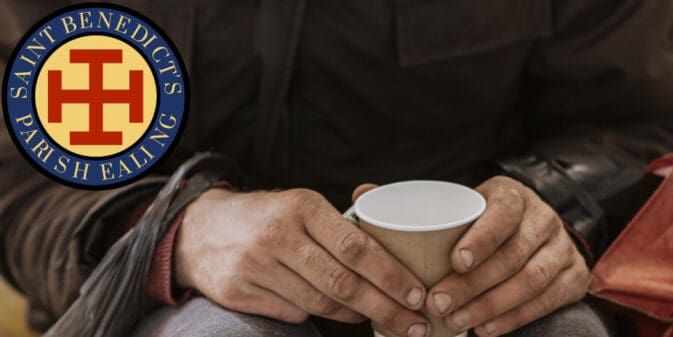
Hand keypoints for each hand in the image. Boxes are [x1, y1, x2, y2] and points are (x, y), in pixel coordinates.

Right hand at [175, 188, 430, 336]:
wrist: (201, 229)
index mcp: (302, 207)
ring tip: (380, 317)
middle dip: (385, 308)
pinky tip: (334, 311)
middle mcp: (278, 235)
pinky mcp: (238, 292)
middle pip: (343, 283)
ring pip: (320, 303)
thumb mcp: (302, 205)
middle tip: (413, 323)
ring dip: (355, 315)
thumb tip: (398, 245)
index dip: (391, 275)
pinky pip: (292, 312)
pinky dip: (318, 314)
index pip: (356, 247)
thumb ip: (344, 222)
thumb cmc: (268, 217)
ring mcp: (255, 266)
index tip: (417, 293)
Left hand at [424, 176, 589, 336]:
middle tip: (440, 303)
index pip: (501, 213)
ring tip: (457, 321)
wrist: (531, 232)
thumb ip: (446, 225)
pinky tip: (486, 328)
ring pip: (530, 280)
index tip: (455, 262)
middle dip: (473, 284)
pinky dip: (514, 318)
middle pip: (511, 254)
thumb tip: (401, 247)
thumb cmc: (484, 225)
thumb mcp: (469, 213)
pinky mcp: (575, 275)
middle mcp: (544, 218)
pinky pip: (547, 301)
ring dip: (490, 305)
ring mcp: (563, 247)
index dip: (480, 239)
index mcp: (513, 196)